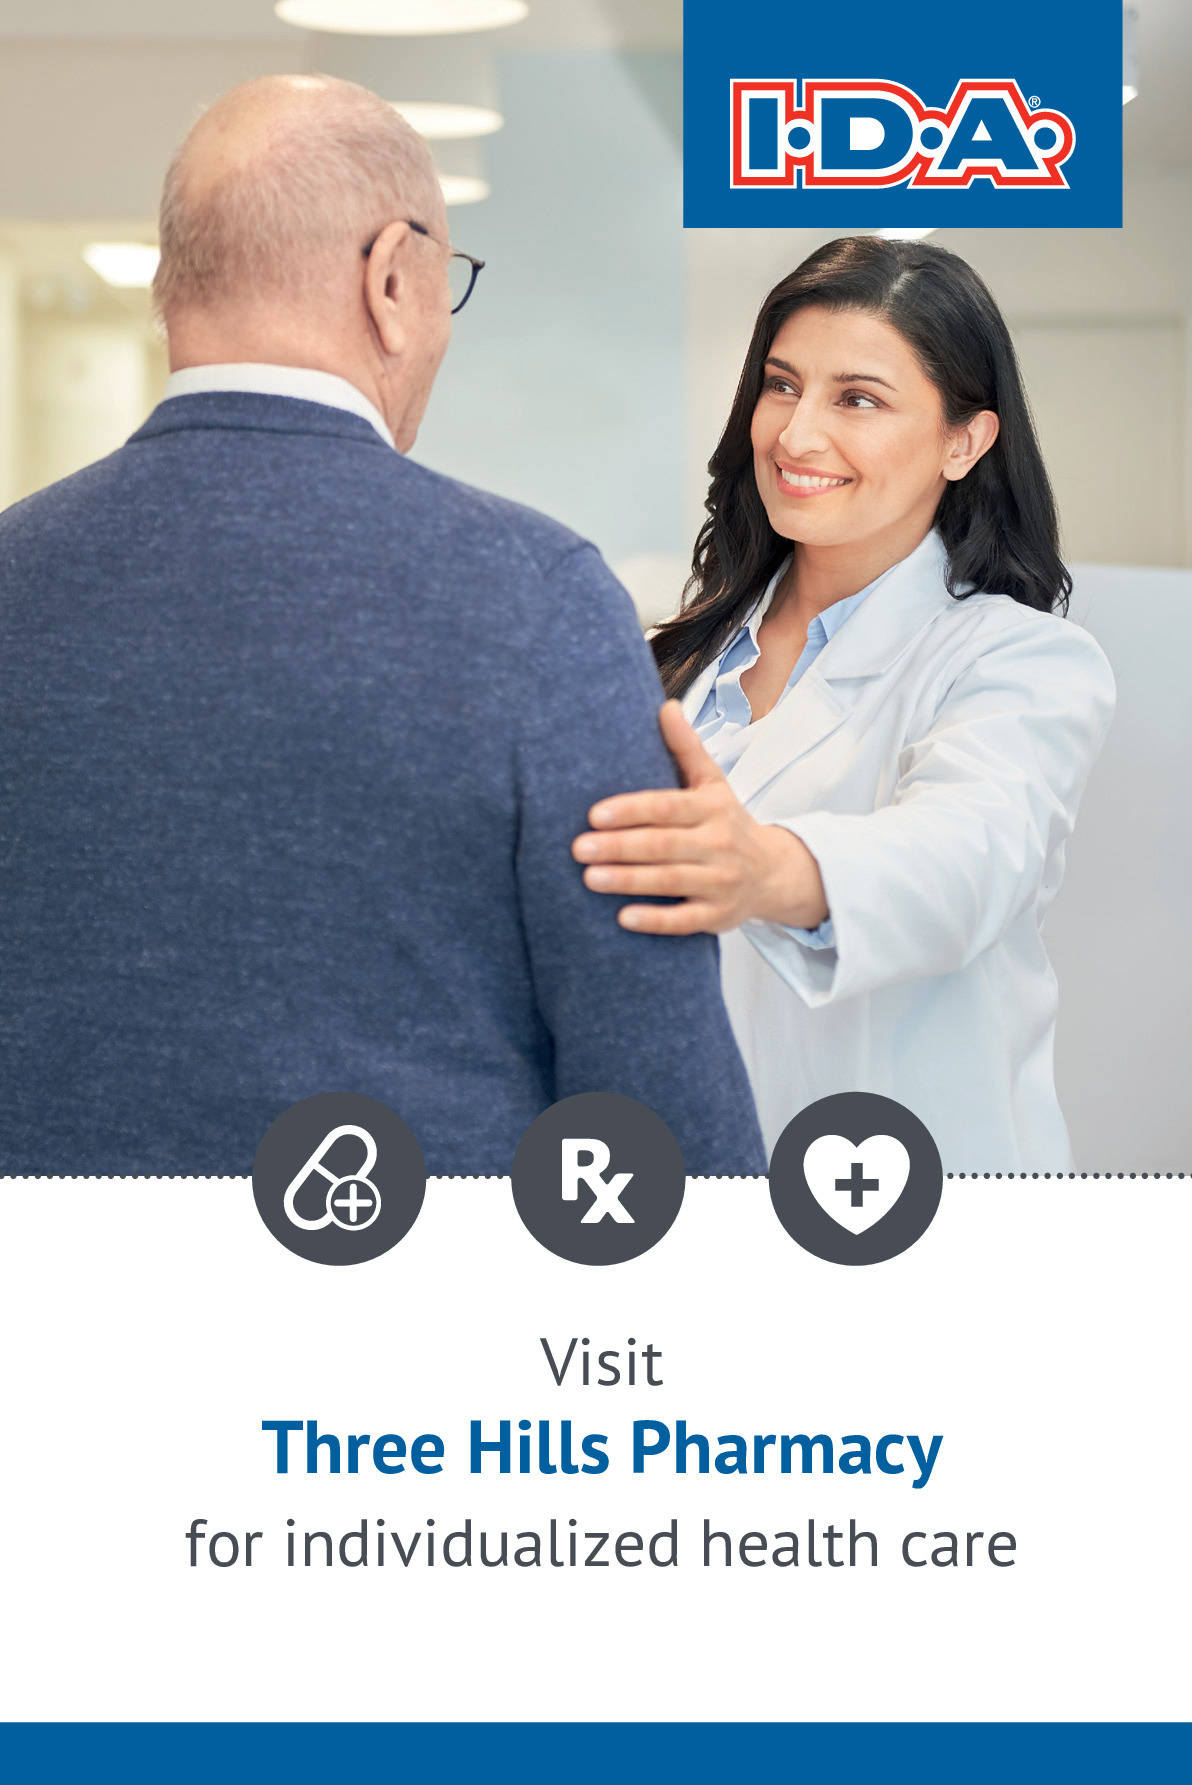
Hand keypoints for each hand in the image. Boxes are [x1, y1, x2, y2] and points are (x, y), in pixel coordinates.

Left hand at [572, 700, 828, 934]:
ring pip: (670, 881)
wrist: (774, 872)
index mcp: (712, 808)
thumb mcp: (713, 783)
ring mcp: (720, 882)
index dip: (631, 810)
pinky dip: (656, 920)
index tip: (594, 814)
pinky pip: (685, 921)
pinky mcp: (718, 916)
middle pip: (664, 845)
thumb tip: (666, 706)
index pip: (667, 807)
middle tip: (578, 848)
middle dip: (620, 847)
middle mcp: (719, 844)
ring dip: (628, 881)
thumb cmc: (727, 823)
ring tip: (589, 878)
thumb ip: (686, 748)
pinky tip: (624, 918)